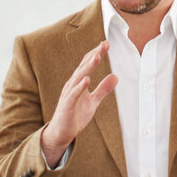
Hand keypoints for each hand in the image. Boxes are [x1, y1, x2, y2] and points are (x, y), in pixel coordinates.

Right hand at [41, 40, 117, 163]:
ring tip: (97, 57)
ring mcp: (68, 94)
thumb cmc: (75, 115)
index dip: (96, 53)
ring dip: (88, 67)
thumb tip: (115, 77)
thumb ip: (103, 89)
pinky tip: (87, 80)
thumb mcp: (93, 101)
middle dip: (94, 55)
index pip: (87, 64)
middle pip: (83, 67)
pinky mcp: (66, 105)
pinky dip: (80, 87)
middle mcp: (72, 85)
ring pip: (78, 77)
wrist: (62, 132)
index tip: (106, 44)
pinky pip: (73, 94)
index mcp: (78, 82)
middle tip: (104, 45)